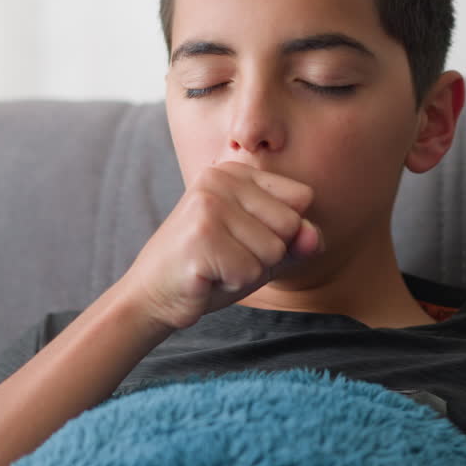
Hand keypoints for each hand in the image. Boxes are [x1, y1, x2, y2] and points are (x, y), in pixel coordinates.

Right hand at [121, 162, 323, 329]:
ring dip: (249, 271)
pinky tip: (207, 276)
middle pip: (290, 224)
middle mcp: (221, 178)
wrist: (153, 294)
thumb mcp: (263, 250)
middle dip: (267, 255)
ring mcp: (209, 204)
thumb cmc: (212, 269)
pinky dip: (233, 285)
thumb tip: (313, 237)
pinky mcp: (201, 236)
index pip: (301, 198)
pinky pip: (250, 272)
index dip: (282, 232)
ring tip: (217, 266)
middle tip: (227, 256)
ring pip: (272, 250)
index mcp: (236, 171)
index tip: (243, 238)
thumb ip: (297, 241)